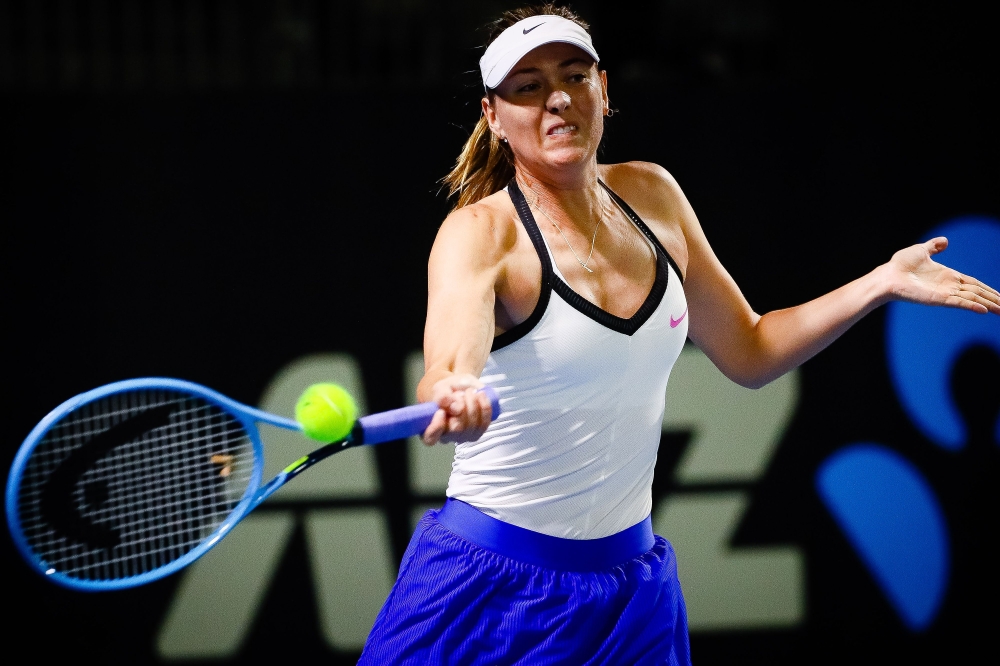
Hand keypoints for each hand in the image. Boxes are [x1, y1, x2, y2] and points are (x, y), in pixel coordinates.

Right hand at [421, 374, 493, 445]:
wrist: (460, 386)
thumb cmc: (447, 391)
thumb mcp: (440, 389)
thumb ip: (442, 397)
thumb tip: (453, 407)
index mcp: (432, 428)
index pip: (430, 438)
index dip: (436, 428)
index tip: (440, 412)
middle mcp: (448, 435)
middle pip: (456, 429)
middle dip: (460, 408)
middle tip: (459, 394)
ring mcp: (464, 435)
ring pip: (471, 426)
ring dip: (472, 405)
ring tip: (469, 391)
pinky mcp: (479, 430)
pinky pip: (485, 422)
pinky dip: (484, 407)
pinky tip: (481, 395)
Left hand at [885, 237, 999, 313]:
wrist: (887, 275)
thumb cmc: (900, 265)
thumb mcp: (921, 250)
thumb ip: (934, 246)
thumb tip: (945, 241)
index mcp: (948, 276)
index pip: (973, 283)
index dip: (987, 289)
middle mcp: (949, 286)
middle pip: (977, 293)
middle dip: (993, 299)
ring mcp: (944, 293)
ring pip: (972, 299)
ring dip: (987, 304)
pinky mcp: (937, 299)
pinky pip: (958, 303)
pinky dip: (971, 306)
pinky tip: (983, 310)